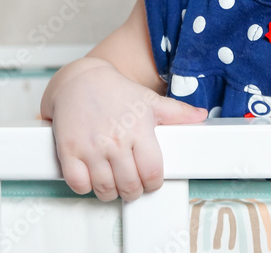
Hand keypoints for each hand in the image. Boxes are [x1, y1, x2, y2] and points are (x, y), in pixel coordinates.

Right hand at [45, 58, 207, 200]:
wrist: (80, 79)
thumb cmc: (116, 91)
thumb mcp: (149, 100)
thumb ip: (176, 111)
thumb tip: (201, 115)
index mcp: (138, 129)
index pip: (152, 173)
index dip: (153, 183)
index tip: (149, 180)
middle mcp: (115, 140)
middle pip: (130, 186)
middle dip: (133, 191)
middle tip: (131, 183)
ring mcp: (91, 147)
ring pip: (104, 189)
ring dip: (110, 191)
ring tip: (112, 181)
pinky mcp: (68, 149)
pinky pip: (78, 183)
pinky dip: (84, 186)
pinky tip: (90, 176)